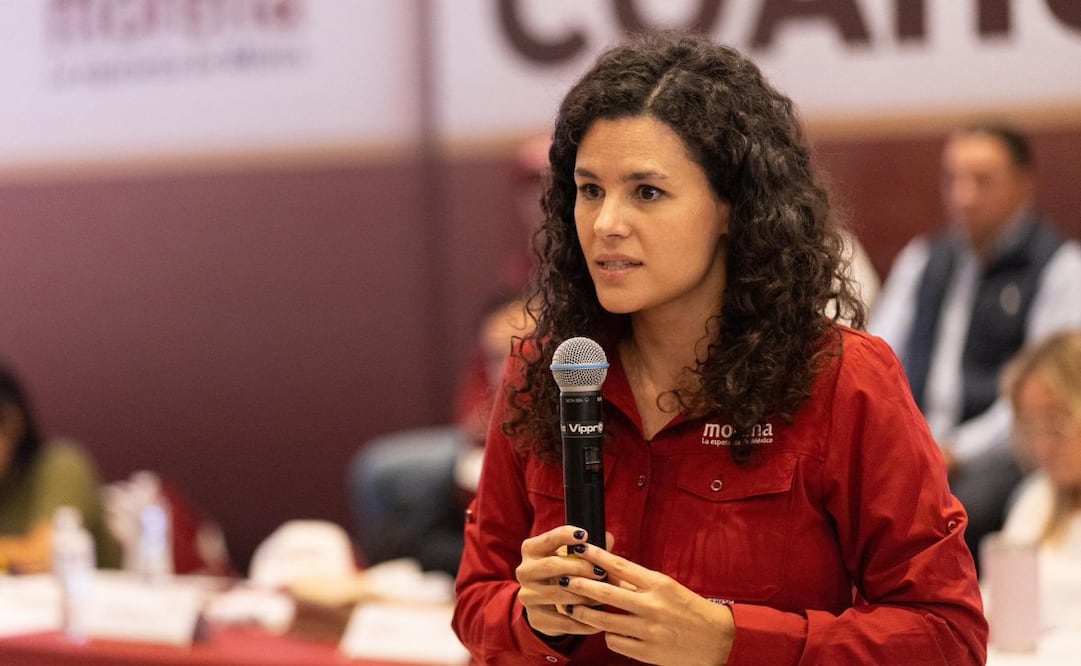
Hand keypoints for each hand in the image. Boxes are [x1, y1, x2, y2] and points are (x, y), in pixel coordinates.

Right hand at [515, 526, 611, 638]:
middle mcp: (524, 571)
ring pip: (558, 595)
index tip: (585, 535)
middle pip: (552, 565)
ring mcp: (527, 596)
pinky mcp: (535, 618)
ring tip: (602, 596)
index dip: (565, 535)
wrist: (547, 605)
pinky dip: (582, 622)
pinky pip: (562, 622)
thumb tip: (609, 538)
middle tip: (601, 572)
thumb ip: (589, 548)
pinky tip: (598, 621)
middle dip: (579, 568)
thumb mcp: (572, 556)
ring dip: (583, 596)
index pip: (548, 539)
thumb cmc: (565, 571)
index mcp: (531, 550)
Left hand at [561, 544, 733, 665]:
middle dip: (579, 585)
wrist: (717, 640)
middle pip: (605, 593)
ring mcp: (647, 631)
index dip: (596, 557)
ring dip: (584, 614)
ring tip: (571, 607)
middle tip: (562, 579)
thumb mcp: (667, 587)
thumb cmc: (689, 609)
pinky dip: (608, 635)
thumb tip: (608, 570)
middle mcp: (651, 606)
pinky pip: (615, 641)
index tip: (579, 549)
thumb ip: (638, 581)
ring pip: (604, 621)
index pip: (620, 566)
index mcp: (658, 584)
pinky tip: (607, 631)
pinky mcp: (646, 652)